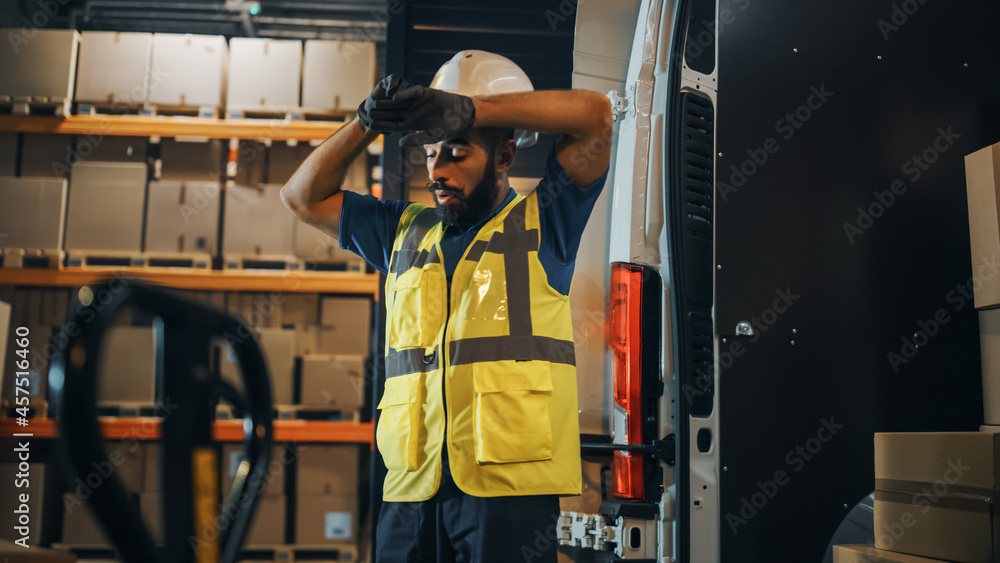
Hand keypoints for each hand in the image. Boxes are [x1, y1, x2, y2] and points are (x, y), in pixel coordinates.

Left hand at [360, 81, 475, 145]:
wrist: (460, 114)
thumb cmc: (447, 128)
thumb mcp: (431, 136)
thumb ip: (416, 139)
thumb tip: (400, 143)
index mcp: (410, 124)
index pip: (393, 125)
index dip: (382, 125)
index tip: (371, 125)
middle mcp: (410, 112)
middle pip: (392, 112)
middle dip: (380, 112)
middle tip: (368, 112)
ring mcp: (416, 102)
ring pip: (398, 101)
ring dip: (387, 102)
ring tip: (375, 101)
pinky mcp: (423, 93)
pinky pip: (411, 92)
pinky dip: (403, 94)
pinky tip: (394, 96)